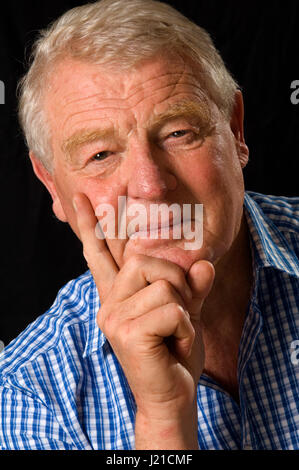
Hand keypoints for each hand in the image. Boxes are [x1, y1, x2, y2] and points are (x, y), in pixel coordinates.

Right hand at [73, 193, 214, 448]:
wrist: (173, 396)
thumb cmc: (175, 353)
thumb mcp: (187, 312)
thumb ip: (192, 285)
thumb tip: (203, 263)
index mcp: (118, 294)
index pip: (101, 253)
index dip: (91, 224)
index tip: (80, 197)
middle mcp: (109, 301)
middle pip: (145, 260)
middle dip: (176, 283)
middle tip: (178, 313)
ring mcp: (113, 317)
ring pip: (164, 284)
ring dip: (183, 310)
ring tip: (174, 334)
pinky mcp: (126, 333)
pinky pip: (171, 309)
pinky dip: (185, 327)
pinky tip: (174, 345)